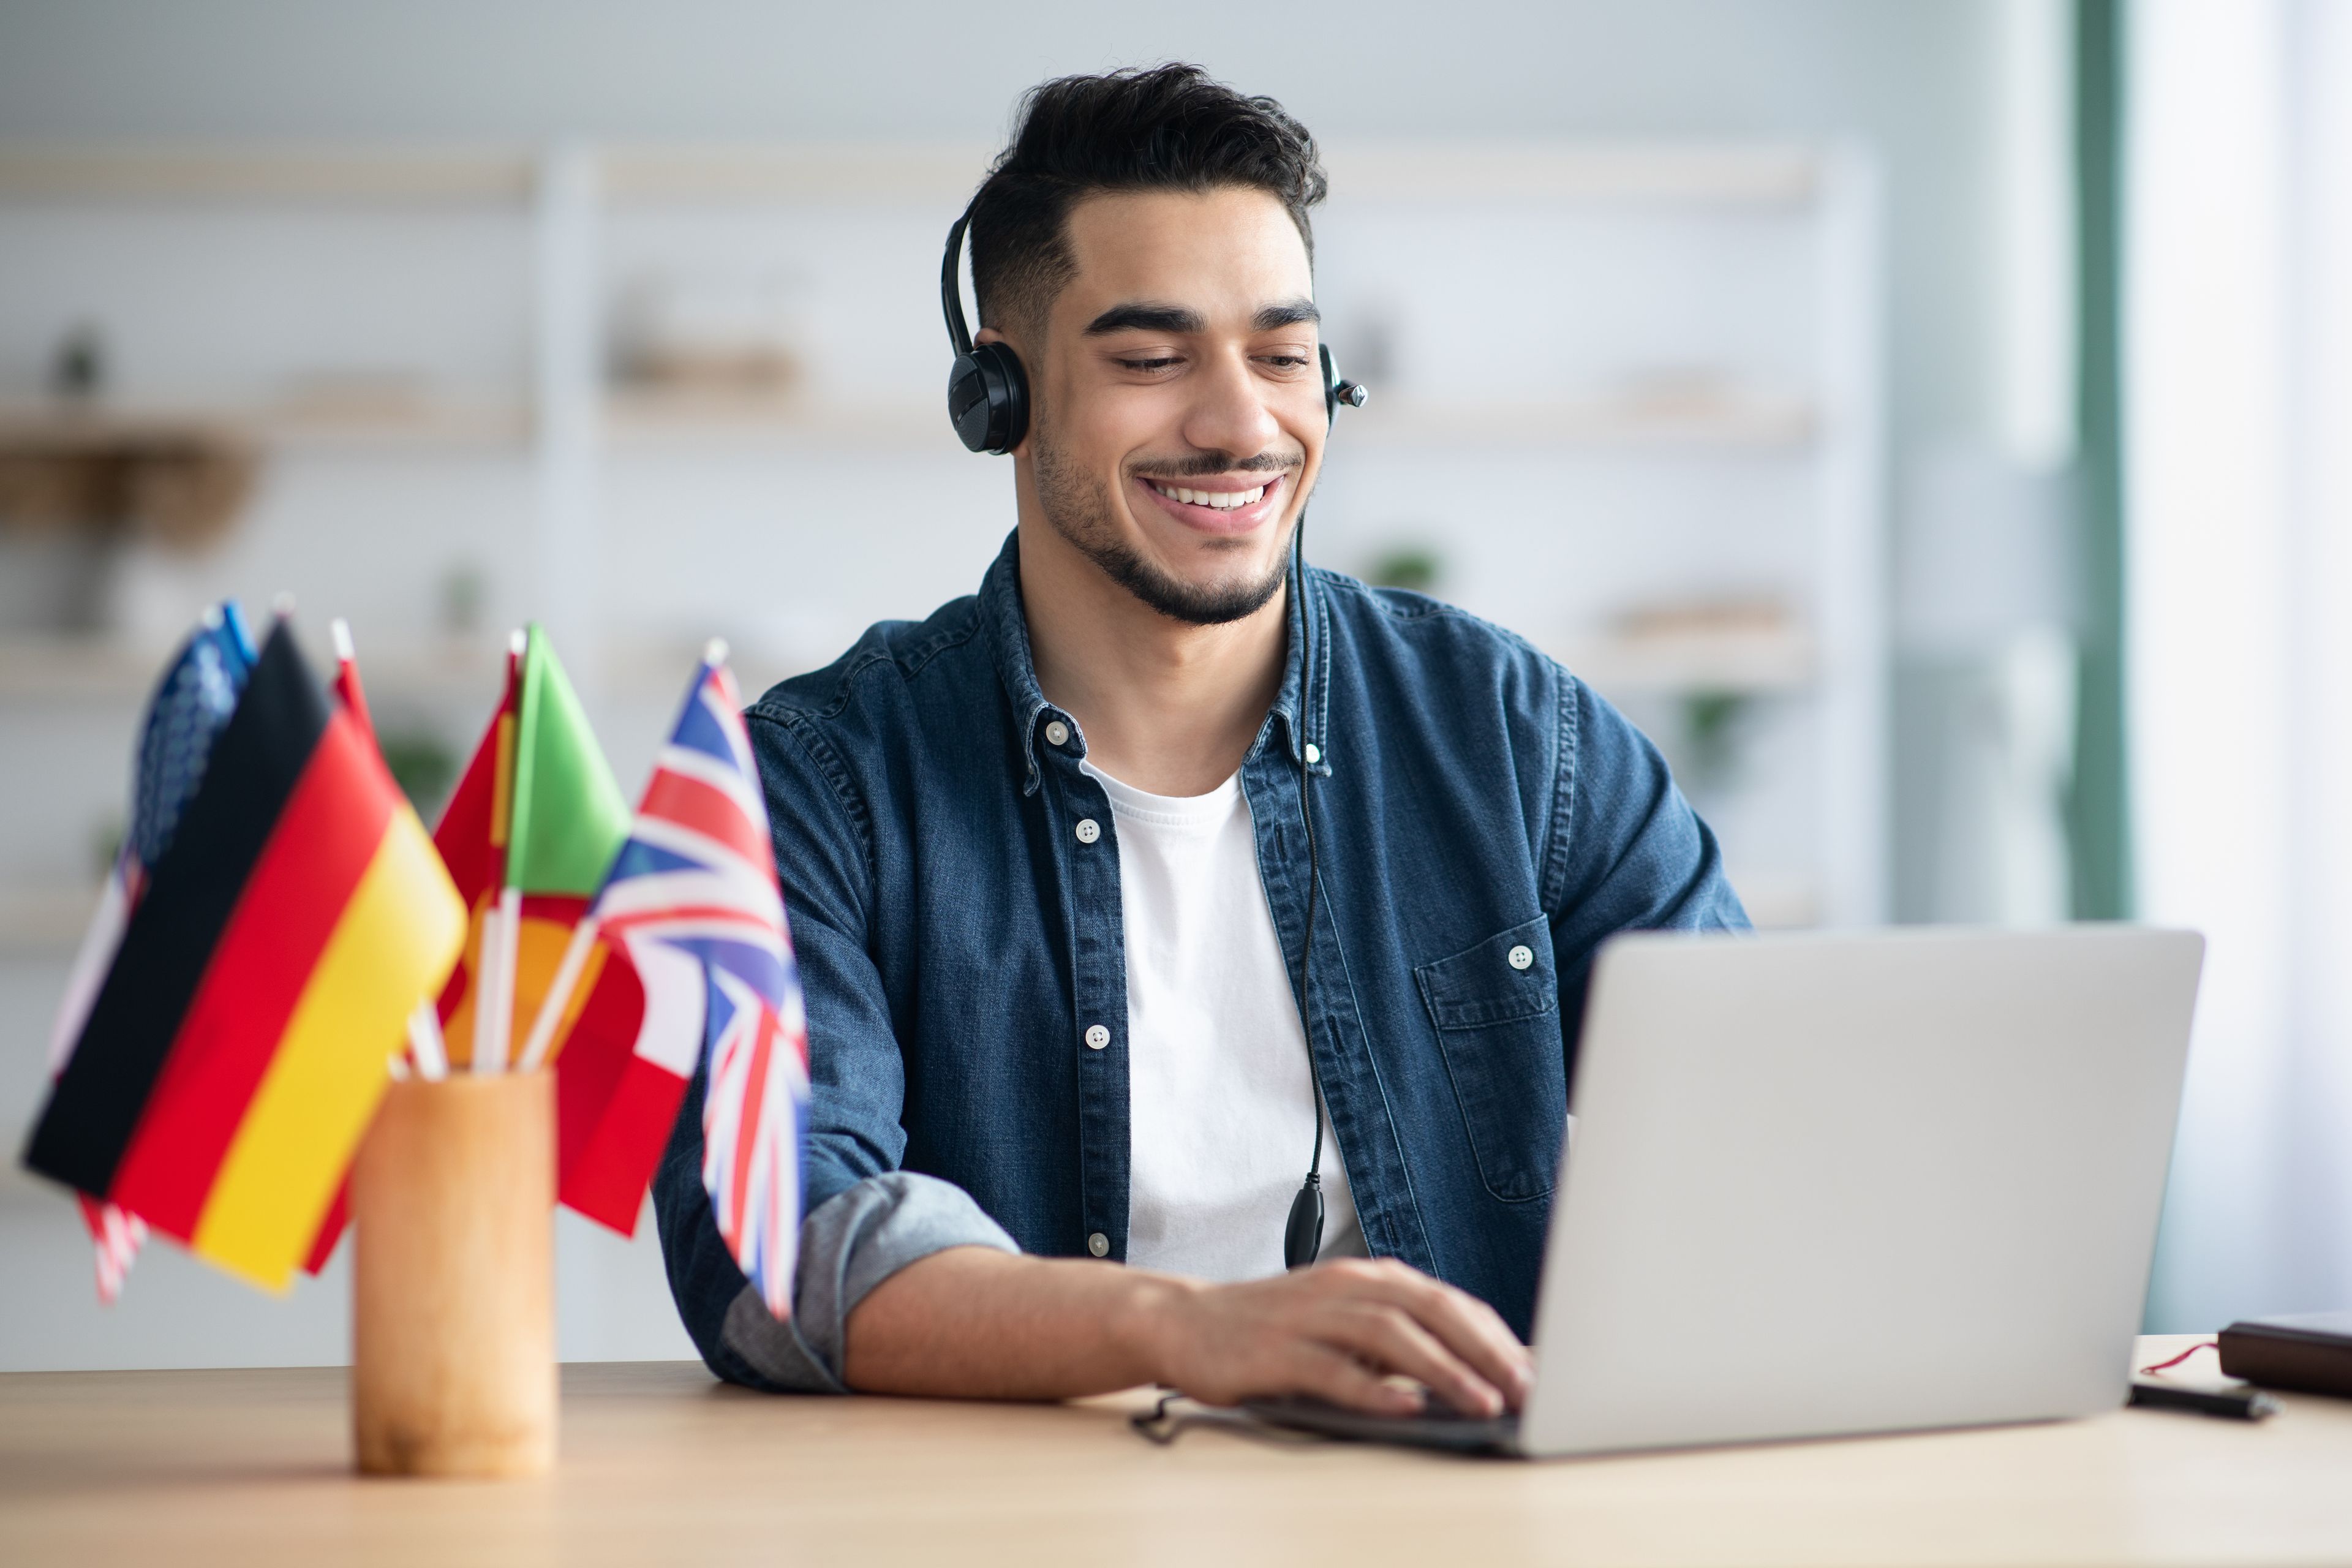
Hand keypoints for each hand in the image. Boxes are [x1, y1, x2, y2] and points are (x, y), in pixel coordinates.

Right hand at [1137, 1257, 1532, 1417]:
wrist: (1183, 1321)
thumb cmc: (1273, 1328)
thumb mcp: (1341, 1321)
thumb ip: (1396, 1338)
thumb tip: (1469, 1372)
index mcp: (1367, 1277)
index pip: (1446, 1300)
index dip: (1493, 1334)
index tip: (1532, 1370)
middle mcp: (1343, 1287)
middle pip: (1428, 1308)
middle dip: (1483, 1349)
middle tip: (1524, 1387)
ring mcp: (1309, 1316)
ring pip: (1389, 1334)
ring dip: (1442, 1369)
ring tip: (1482, 1401)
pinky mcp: (1275, 1351)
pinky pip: (1332, 1369)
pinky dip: (1372, 1388)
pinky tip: (1405, 1407)